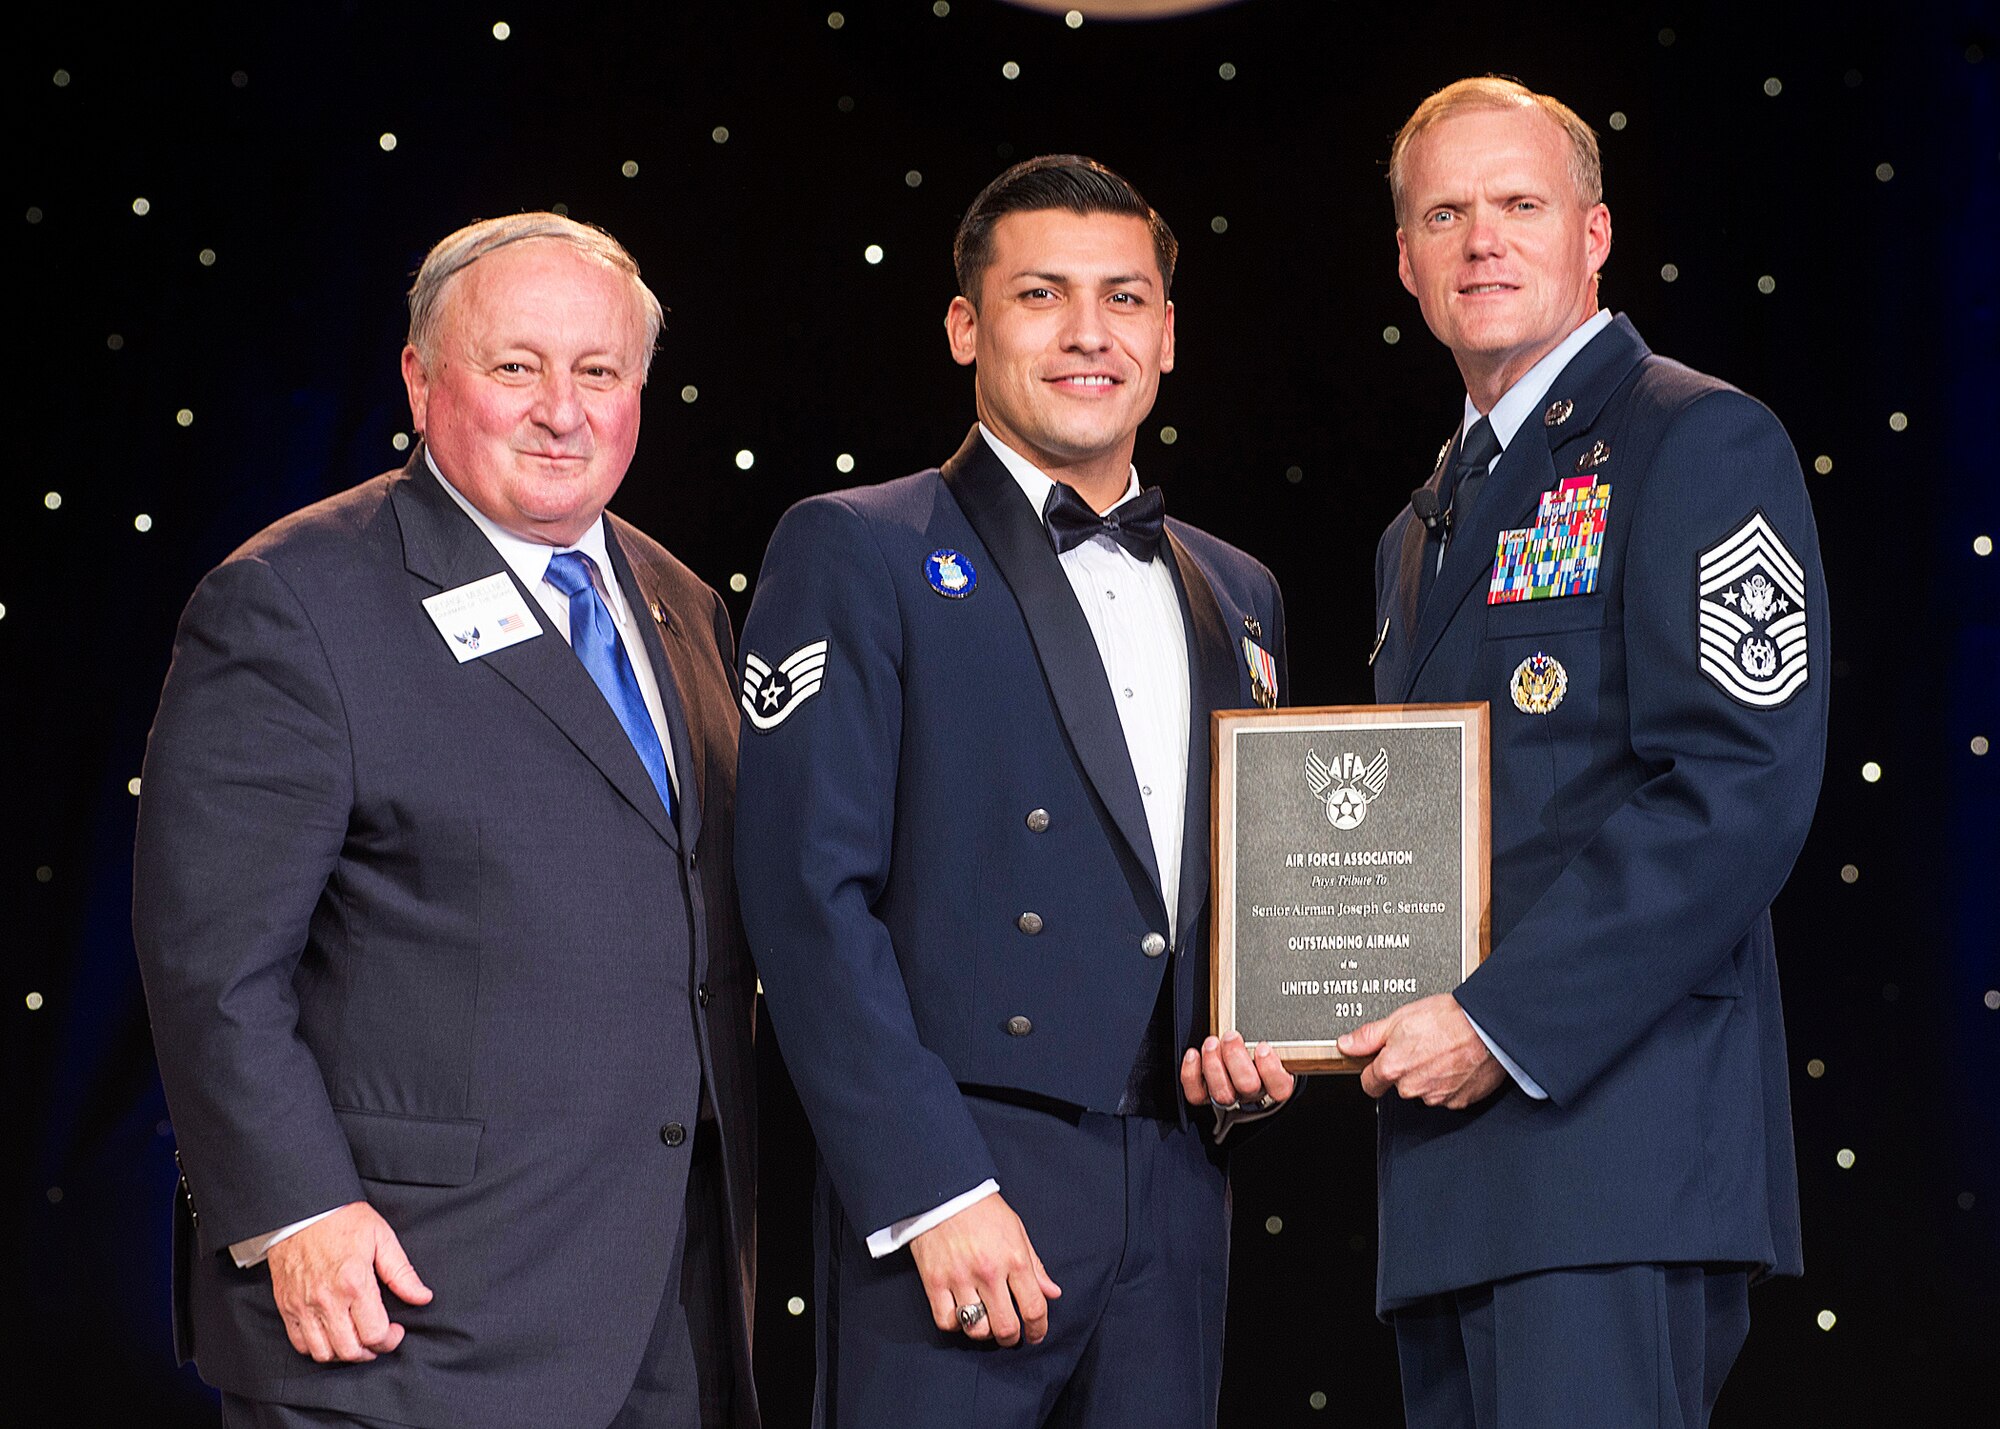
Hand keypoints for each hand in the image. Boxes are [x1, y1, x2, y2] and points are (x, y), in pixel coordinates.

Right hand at [266, 1201, 432, 1362]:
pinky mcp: (286, 1307)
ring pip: (324, 1353)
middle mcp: (327, 1300)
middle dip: (370, 1351)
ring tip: (356, 1338)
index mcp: (354, 1283)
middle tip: (378, 1338)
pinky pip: (300, 1344)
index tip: (395, 1331)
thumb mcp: (381, 1238)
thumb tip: (423, 1297)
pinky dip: (317, 1348)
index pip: (375, 1334)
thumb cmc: (343, 1220)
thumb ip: (402, 1273)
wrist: (302, 1210)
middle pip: (350, 1350)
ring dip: (344, 1353)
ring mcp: (303, 1306)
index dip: (390, 1340)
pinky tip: (331, 1335)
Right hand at [908, 1193, 1060, 1346]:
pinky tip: (961, 1313)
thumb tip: (1052, 1293)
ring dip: (984, 1332)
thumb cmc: (983, 1209)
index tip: (1036, 1333)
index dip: (1039, 1328)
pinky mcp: (934, 1281)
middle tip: (1011, 1334)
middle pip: (1006, 1327)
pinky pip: (946, 1320)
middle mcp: (988, 1272)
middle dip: (1012, 1338)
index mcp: (1014, 1258)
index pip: (1034, 1307)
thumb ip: (1035, 1266)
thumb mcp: (1017, 1230)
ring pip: (976, 1329)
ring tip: (985, 1321)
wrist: (944, 1191)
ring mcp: (959, 1278)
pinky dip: (955, 1324)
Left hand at [1180, 1031, 1296, 1110]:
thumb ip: (1274, 1033)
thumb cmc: (1259, 1051)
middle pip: (1247, 1086)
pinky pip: (1197, 1095)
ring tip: (1211, 1042)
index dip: (1271, 1069)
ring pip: (1222, 1093)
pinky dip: (1192, 1074)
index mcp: (1275, 1083)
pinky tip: (1193, 1055)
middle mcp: (1253, 1093)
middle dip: (1236, 1058)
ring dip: (1214, 1065)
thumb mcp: (1274, 1042)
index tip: (1263, 1047)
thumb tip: (1278, 1004)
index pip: (1280, 1087)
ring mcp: (1230, 1095)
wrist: (1243, 1069)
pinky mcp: (1207, 1097)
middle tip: (1231, 1037)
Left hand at [1338, 994, 1506, 1109]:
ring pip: (1425, 1090)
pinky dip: (1451, 1082)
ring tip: (1443, 1051)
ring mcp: (1437, 1097)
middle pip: (1400, 1085)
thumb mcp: (1399, 1018)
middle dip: (1407, 1069)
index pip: (1370, 1083)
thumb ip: (1369, 1036)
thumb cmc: (1448, 1018)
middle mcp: (1412, 1088)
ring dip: (1430, 1076)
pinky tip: (1457, 1062)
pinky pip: (1449, 1095)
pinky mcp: (1460, 1101)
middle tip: (1423, 1046)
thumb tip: (1347, 1044)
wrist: (1488, 1026)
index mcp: (1393, 1068)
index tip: (1382, 1062)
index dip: (1374, 1070)